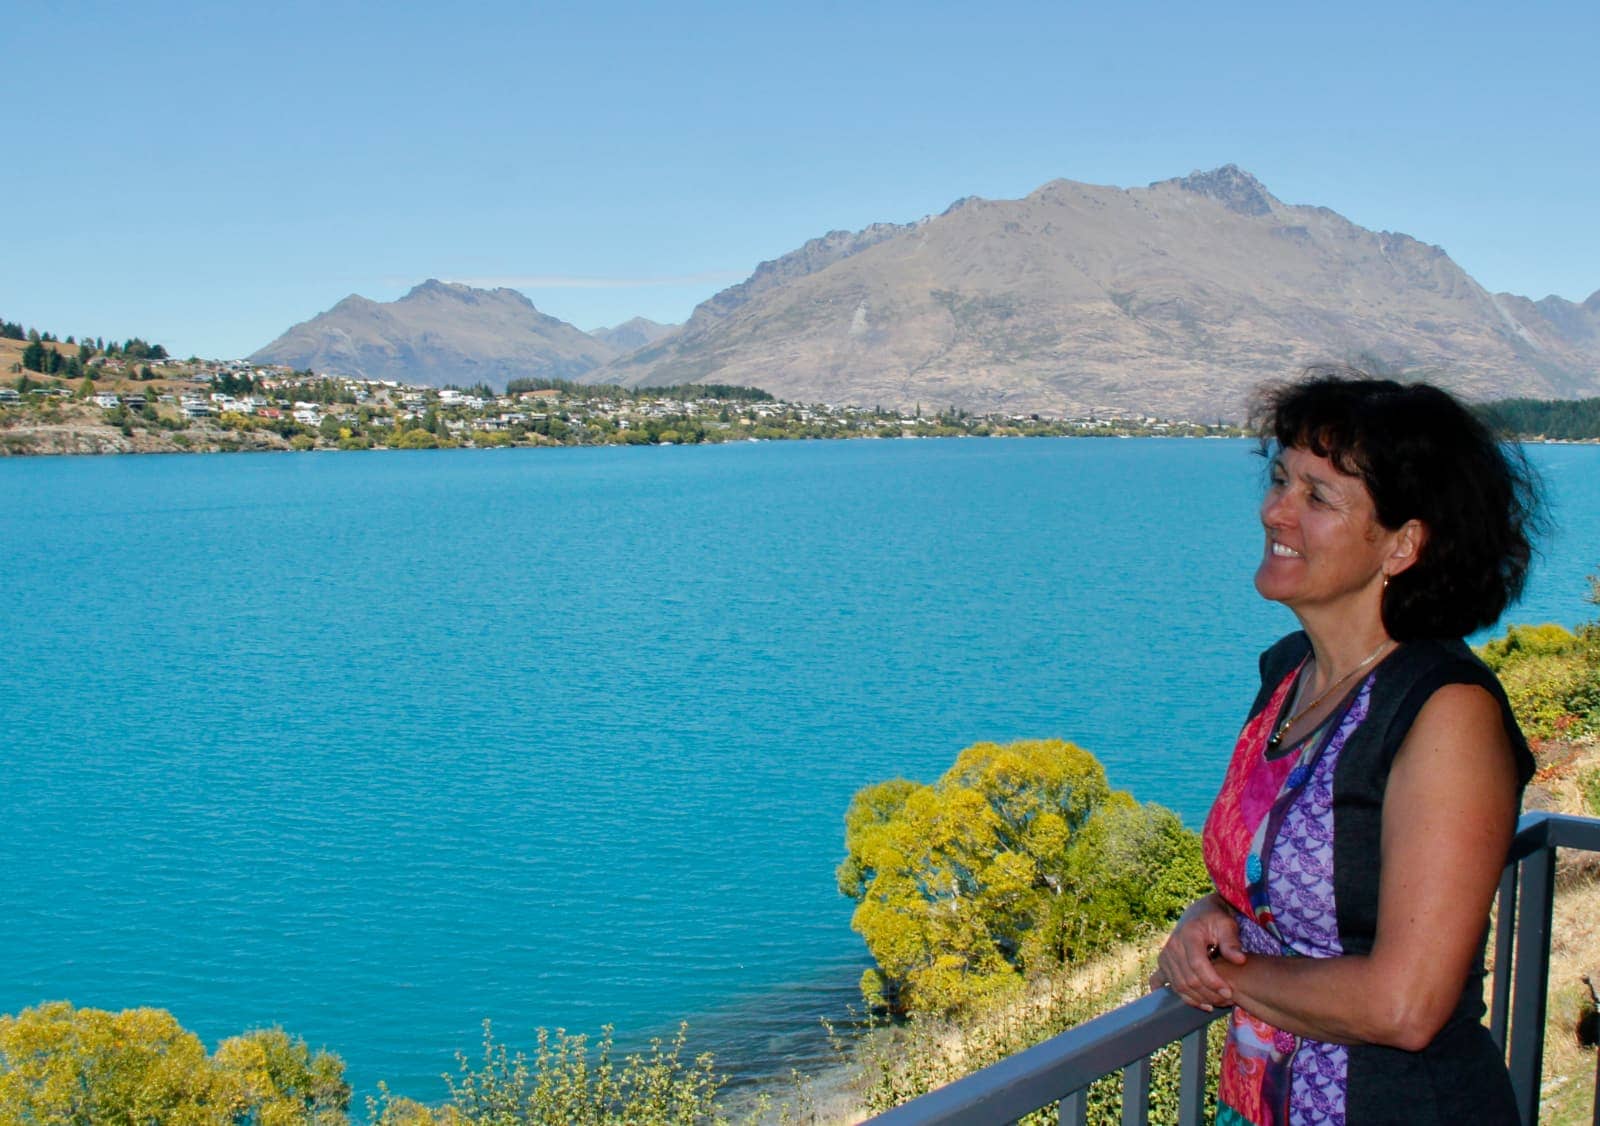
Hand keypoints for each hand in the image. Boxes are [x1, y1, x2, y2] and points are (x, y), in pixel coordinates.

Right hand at [1149, 893, 1246, 1010]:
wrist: (1200, 913)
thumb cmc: (1216, 919)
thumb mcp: (1227, 925)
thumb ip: (1232, 942)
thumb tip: (1240, 960)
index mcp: (1188, 934)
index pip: (1197, 965)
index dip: (1213, 982)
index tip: (1229, 992)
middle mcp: (1172, 945)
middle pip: (1188, 979)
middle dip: (1209, 994)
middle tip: (1227, 1000)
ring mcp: (1165, 955)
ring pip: (1179, 986)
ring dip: (1198, 999)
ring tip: (1218, 1003)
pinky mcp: (1163, 963)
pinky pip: (1166, 984)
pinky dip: (1179, 995)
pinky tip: (1196, 1003)